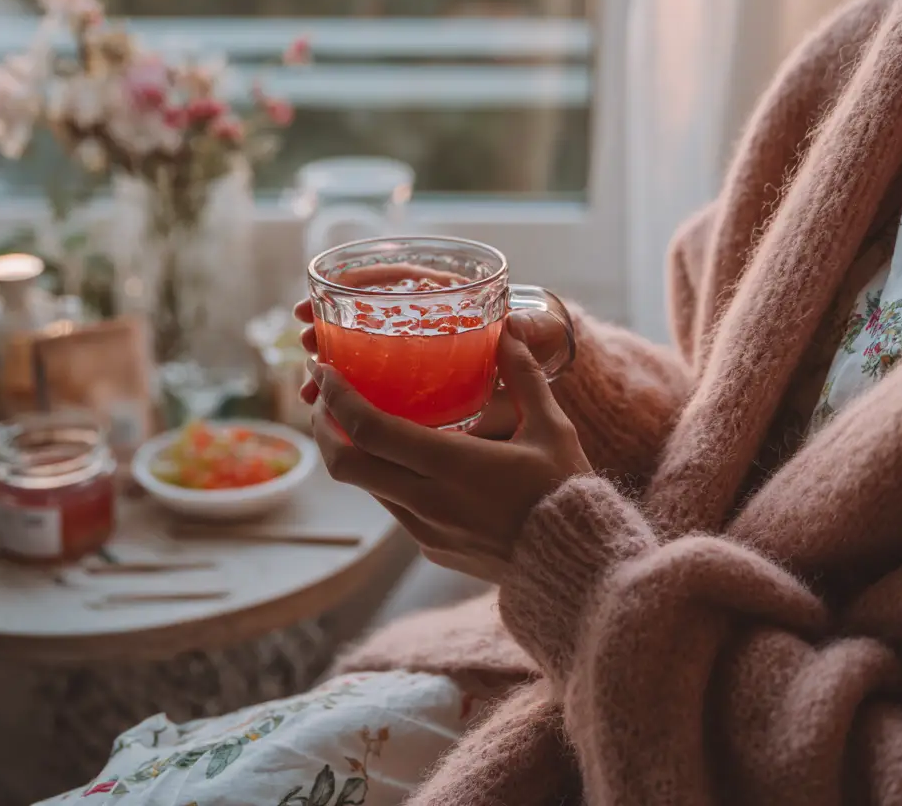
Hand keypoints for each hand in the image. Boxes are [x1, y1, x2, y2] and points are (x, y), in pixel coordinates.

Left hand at [308, 320, 590, 582]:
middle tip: (325, 396)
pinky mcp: (431, 549)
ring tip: (359, 419)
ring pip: (367, 485)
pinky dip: (384, 476)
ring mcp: (426, 531)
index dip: (338, 399)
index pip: (370, 431)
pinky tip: (402, 456)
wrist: (577, 569)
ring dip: (354, 452)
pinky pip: (393, 506)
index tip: (324, 371)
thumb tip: (507, 332)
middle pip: (347, 465)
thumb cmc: (566, 492)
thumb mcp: (551, 428)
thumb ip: (524, 376)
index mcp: (453, 465)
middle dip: (324, 427)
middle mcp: (428, 502)